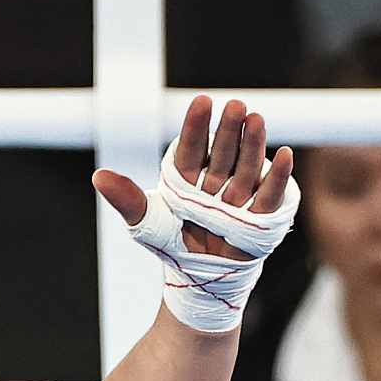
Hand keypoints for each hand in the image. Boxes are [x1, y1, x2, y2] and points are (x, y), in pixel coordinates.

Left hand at [91, 96, 295, 259]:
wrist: (198, 278)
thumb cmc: (172, 244)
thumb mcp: (146, 222)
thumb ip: (126, 198)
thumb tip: (98, 175)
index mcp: (186, 179)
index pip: (190, 149)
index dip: (196, 127)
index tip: (202, 102)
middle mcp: (214, 182)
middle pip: (221, 154)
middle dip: (228, 130)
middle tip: (234, 105)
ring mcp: (238, 197)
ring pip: (245, 168)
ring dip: (252, 145)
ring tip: (256, 119)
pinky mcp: (259, 216)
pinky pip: (268, 196)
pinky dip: (277, 177)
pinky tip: (282, 154)